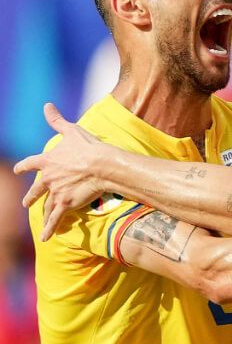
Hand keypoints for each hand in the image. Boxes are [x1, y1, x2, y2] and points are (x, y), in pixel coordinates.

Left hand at [14, 103, 107, 240]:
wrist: (101, 165)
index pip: (30, 163)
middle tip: (27, 202)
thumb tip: (46, 104)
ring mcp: (56, 192)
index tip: (17, 169)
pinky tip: (45, 238)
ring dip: (42, 213)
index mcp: (48, 161)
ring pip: (46, 205)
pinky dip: (49, 229)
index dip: (23, 166)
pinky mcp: (65, 204)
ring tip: (39, 221)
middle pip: (36, 189)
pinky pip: (55, 219)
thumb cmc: (88, 147)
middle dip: (31, 196)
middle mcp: (48, 178)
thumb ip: (56, 120)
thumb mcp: (71, 131)